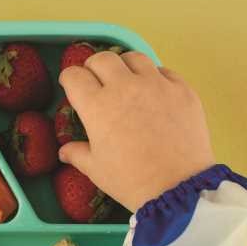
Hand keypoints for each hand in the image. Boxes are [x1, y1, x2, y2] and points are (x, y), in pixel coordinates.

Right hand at [58, 51, 214, 211]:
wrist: (177, 188)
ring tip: (124, 80)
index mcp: (97, 106)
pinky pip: (163, 71)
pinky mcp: (182, 90)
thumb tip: (65, 151)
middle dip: (93, 67)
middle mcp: (124, 87)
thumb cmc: (129, 180)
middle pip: (102, 59)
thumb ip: (77, 154)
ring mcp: (156, 85)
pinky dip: (152, 77)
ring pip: (133, 58)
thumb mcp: (96, 170)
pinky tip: (152, 92)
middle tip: (95, 81)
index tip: (71, 86)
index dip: (69, 80)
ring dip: (123, 65)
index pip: (74, 76)